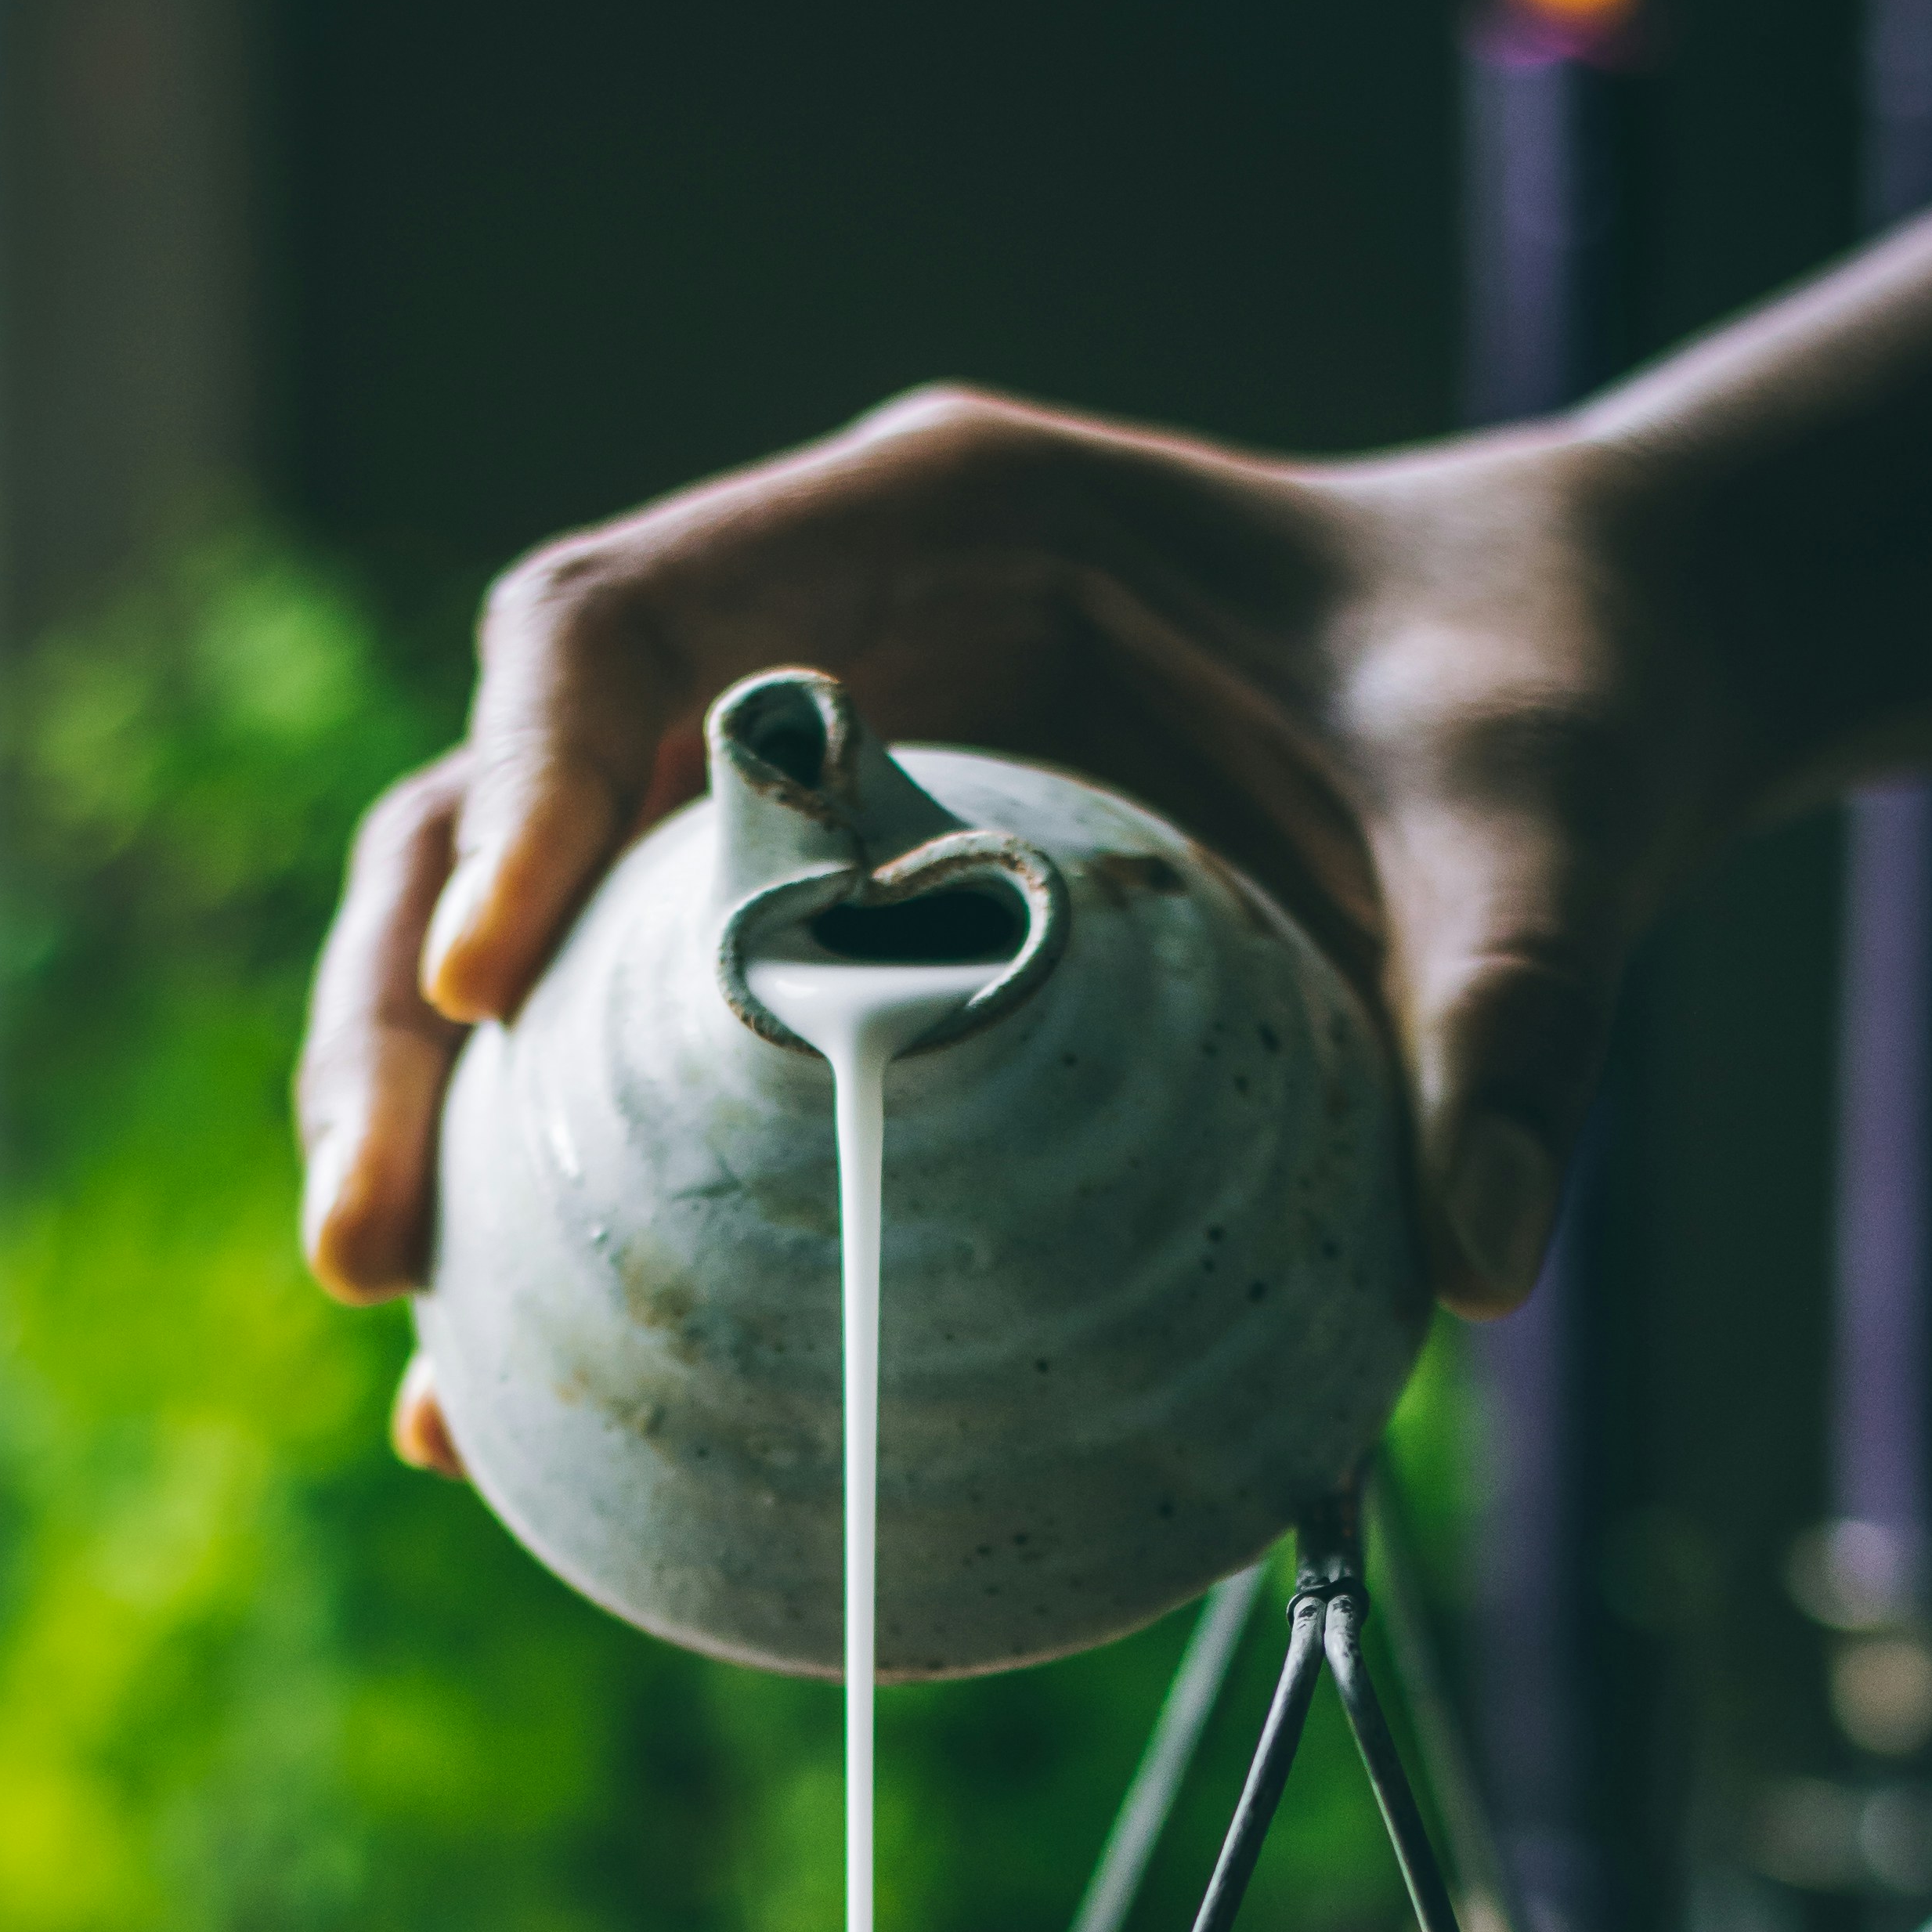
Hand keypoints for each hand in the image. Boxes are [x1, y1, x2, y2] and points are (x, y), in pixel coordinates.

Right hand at [294, 386, 1730, 1467]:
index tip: (475, 990)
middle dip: (400, 1016)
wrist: (1564, 695)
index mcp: (940, 525)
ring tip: (418, 1364)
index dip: (515, 797)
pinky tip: (524, 1407)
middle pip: (500, 799)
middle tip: (368, 1243)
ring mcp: (803, 801)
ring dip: (442, 1139)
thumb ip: (1520, 1012)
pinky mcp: (833, 942)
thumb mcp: (1548, 833)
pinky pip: (651, 1069)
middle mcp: (822, 643)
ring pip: (532, 944)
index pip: (618, 624)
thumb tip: (1480, 1263)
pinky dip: (575, 1220)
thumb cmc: (1533, 707)